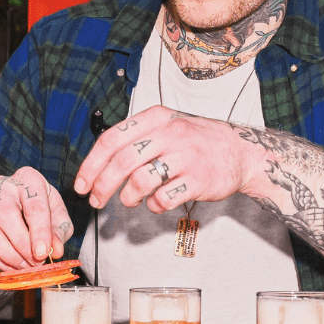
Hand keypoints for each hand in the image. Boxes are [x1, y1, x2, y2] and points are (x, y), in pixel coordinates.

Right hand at [0, 168, 73, 270]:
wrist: (22, 208)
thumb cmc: (44, 210)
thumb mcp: (59, 217)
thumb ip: (59, 233)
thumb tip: (55, 251)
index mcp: (28, 179)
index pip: (34, 205)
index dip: (39, 232)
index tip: (43, 253)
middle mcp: (2, 186)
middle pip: (5, 214)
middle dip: (20, 244)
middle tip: (35, 263)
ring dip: (7, 254)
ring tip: (25, 267)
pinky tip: (11, 267)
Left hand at [74, 105, 248, 211]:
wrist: (241, 151)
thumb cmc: (198, 141)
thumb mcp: (168, 126)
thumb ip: (137, 138)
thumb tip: (99, 163)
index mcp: (156, 118)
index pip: (112, 139)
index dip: (91, 164)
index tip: (82, 184)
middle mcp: (170, 133)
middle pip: (122, 161)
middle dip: (102, 185)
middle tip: (96, 200)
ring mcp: (185, 156)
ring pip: (140, 181)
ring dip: (128, 197)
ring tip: (131, 200)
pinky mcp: (198, 179)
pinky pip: (163, 198)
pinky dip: (153, 205)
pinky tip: (157, 202)